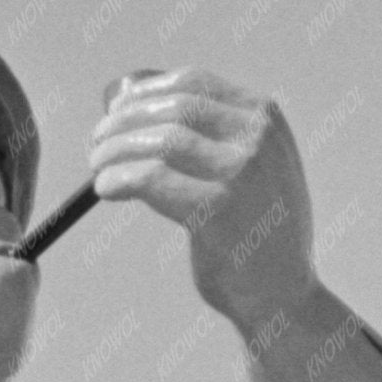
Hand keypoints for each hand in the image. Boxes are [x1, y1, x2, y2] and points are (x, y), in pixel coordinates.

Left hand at [85, 69, 314, 336]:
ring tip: (97, 165)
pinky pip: (151, 179)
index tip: (118, 109)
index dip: (146, 92)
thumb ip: (216, 135)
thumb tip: (137, 99)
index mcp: (265, 119)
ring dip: (116, 150)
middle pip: (173, 109)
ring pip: (160, 142)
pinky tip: (105, 189)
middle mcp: (256, 138)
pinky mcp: (214, 210)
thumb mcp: (255, 169)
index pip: (194, 83)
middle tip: (97, 141)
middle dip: (125, 121)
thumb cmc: (256, 235)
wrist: (283, 297)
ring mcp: (239, 173)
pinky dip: (119, 178)